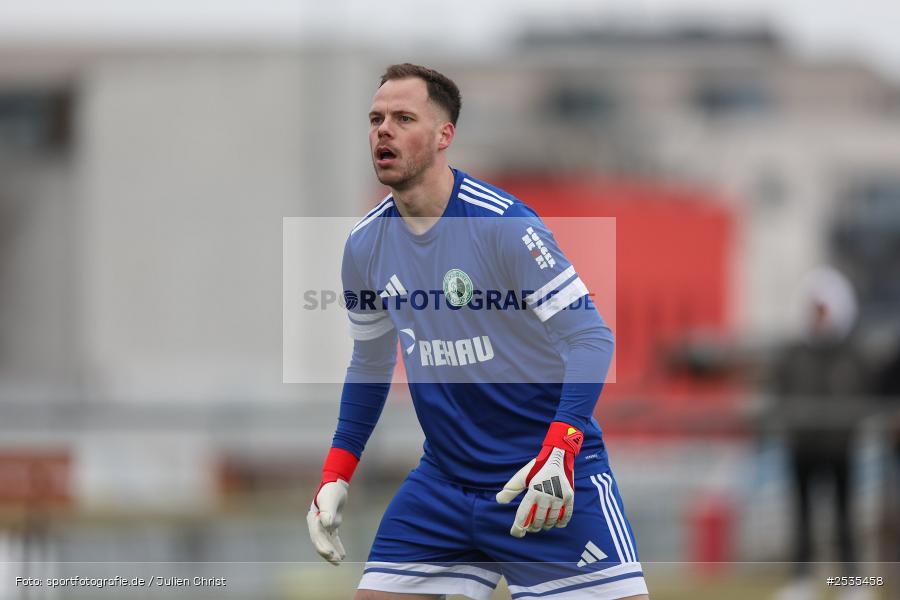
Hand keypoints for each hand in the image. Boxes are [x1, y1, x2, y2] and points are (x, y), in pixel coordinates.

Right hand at [307, 479, 348, 564]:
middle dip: (328, 552)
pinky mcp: (331, 524)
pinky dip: (337, 545)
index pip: (317, 536)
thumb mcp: (330, 500)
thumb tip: (327, 525)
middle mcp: (316, 523)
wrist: (336, 483)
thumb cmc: (331, 490)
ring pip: (327, 542)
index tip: (330, 554)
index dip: (322, 546)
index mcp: (313, 519)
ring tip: (339, 561)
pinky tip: (342, 553)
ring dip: (332, 552)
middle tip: (336, 561)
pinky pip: (333, 538)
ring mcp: (323, 524)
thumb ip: (328, 512)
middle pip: (321, 541)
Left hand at [496, 421, 582, 537]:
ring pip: (551, 520)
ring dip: (544, 526)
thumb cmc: (537, 467)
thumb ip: (510, 489)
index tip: (515, 533)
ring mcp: (560, 497)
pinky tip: (555, 524)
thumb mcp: (522, 476)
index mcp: (534, 490)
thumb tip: (499, 500)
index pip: (524, 515)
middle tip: (529, 527)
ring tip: (541, 525)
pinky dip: (560, 523)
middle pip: (538, 521)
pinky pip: (566, 516)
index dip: (518, 527)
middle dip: (532, 527)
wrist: (558, 455)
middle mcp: (547, 495)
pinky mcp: (570, 497)